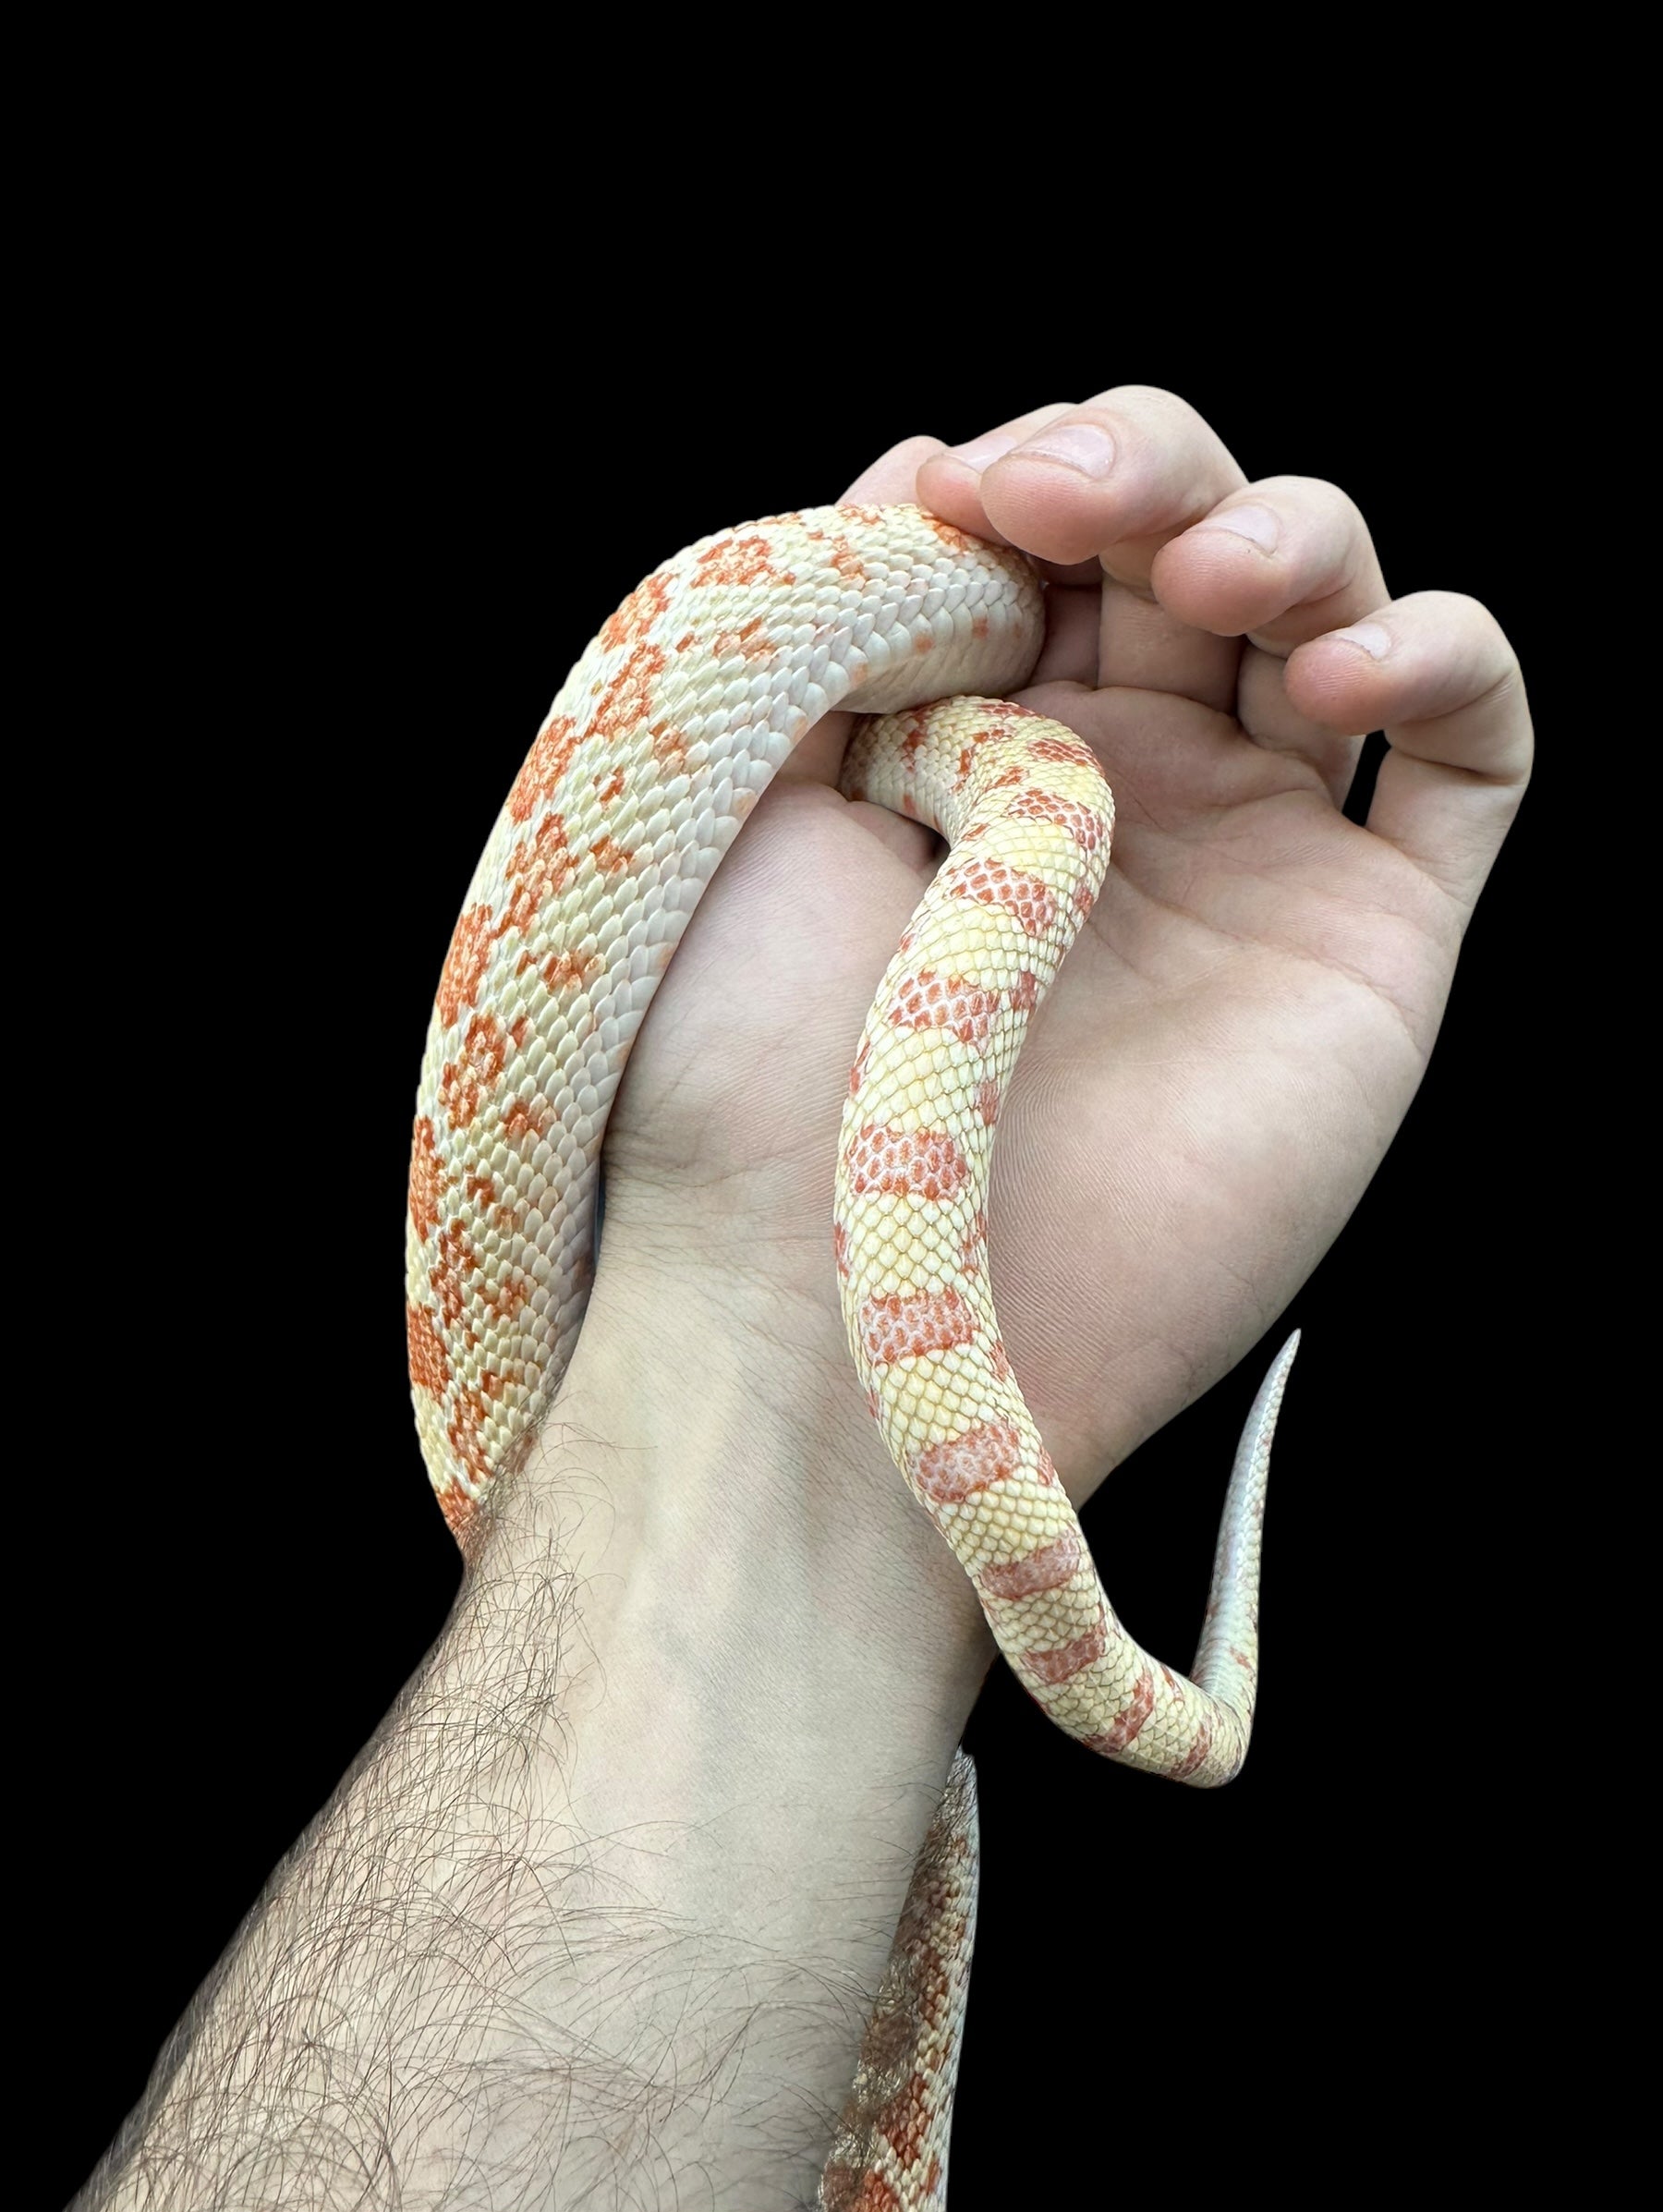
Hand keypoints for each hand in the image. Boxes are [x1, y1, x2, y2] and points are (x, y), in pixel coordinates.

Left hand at [577, 385, 1529, 1528]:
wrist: (833, 1314)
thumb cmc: (743, 1071)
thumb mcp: (741, 795)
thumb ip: (847, 613)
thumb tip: (935, 465)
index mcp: (957, 743)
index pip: (1044, 533)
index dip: (1031, 471)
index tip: (968, 495)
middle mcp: (1110, 788)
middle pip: (1192, 536)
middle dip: (1152, 464)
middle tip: (1079, 504)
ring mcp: (1244, 858)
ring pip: (1333, 611)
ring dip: (1294, 531)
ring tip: (1214, 581)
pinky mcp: (1366, 943)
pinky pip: (1474, 758)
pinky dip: (1447, 659)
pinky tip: (1348, 675)